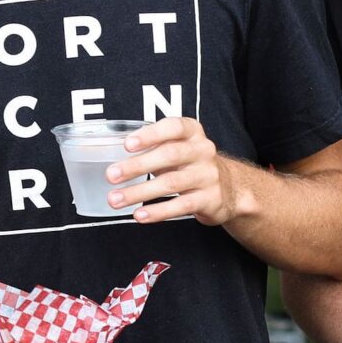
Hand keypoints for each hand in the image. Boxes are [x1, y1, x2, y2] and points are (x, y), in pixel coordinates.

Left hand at [105, 116, 235, 225]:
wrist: (229, 188)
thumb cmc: (190, 164)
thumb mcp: (177, 148)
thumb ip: (153, 148)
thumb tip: (114, 160)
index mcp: (193, 132)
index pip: (173, 127)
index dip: (150, 135)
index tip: (127, 144)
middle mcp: (203, 151)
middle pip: (169, 155)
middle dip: (137, 166)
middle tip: (111, 176)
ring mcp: (208, 175)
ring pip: (171, 183)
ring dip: (139, 192)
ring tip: (116, 200)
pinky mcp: (210, 199)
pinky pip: (181, 206)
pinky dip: (158, 211)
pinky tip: (139, 215)